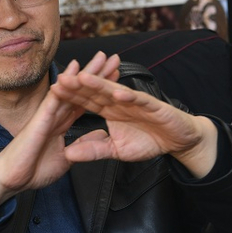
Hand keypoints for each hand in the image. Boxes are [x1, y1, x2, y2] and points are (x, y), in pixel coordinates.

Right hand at [0, 52, 120, 207]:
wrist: (12, 178)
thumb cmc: (33, 169)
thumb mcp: (66, 158)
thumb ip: (82, 145)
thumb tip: (100, 135)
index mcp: (62, 123)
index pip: (86, 102)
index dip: (101, 90)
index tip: (116, 78)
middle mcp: (56, 114)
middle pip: (82, 90)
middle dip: (98, 74)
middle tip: (114, 59)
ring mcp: (48, 113)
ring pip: (72, 88)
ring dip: (87, 71)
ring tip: (101, 56)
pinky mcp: (41, 117)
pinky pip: (56, 96)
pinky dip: (66, 82)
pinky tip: (75, 68)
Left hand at [50, 58, 217, 177]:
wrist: (178, 140)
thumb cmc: (149, 140)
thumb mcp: (116, 151)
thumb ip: (94, 150)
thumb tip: (68, 154)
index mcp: (109, 110)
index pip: (85, 101)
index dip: (70, 97)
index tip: (52, 92)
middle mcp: (119, 102)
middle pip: (96, 92)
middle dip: (79, 85)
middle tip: (60, 78)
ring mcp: (135, 102)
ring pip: (114, 91)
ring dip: (99, 84)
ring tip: (83, 78)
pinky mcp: (152, 105)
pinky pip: (139, 100)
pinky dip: (129, 96)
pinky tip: (118, 93)